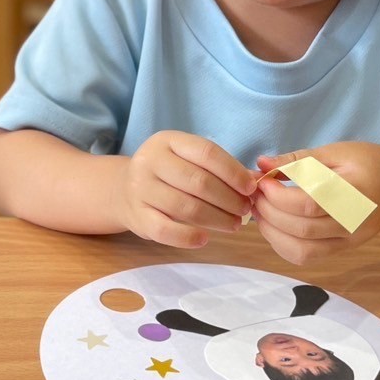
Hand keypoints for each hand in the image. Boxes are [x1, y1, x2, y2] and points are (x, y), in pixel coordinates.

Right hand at [118, 131, 258, 247]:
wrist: (124, 189)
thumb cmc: (168, 174)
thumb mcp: (188, 160)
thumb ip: (219, 168)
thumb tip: (256, 182)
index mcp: (167, 141)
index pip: (206, 152)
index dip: (233, 172)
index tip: (251, 188)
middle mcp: (150, 161)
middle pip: (198, 182)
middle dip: (229, 199)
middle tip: (245, 210)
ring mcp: (140, 189)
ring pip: (186, 207)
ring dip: (216, 219)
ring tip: (234, 224)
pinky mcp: (137, 216)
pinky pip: (165, 230)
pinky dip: (188, 237)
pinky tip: (204, 239)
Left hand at [252, 142, 379, 264]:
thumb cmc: (367, 163)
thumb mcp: (335, 152)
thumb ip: (298, 160)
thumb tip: (261, 164)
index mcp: (354, 191)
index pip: (309, 203)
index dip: (277, 195)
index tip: (262, 181)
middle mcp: (354, 222)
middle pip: (302, 228)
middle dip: (269, 212)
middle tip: (256, 195)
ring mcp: (349, 240)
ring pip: (302, 249)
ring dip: (271, 232)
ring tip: (260, 210)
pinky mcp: (343, 249)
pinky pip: (307, 256)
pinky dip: (282, 245)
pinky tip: (273, 225)